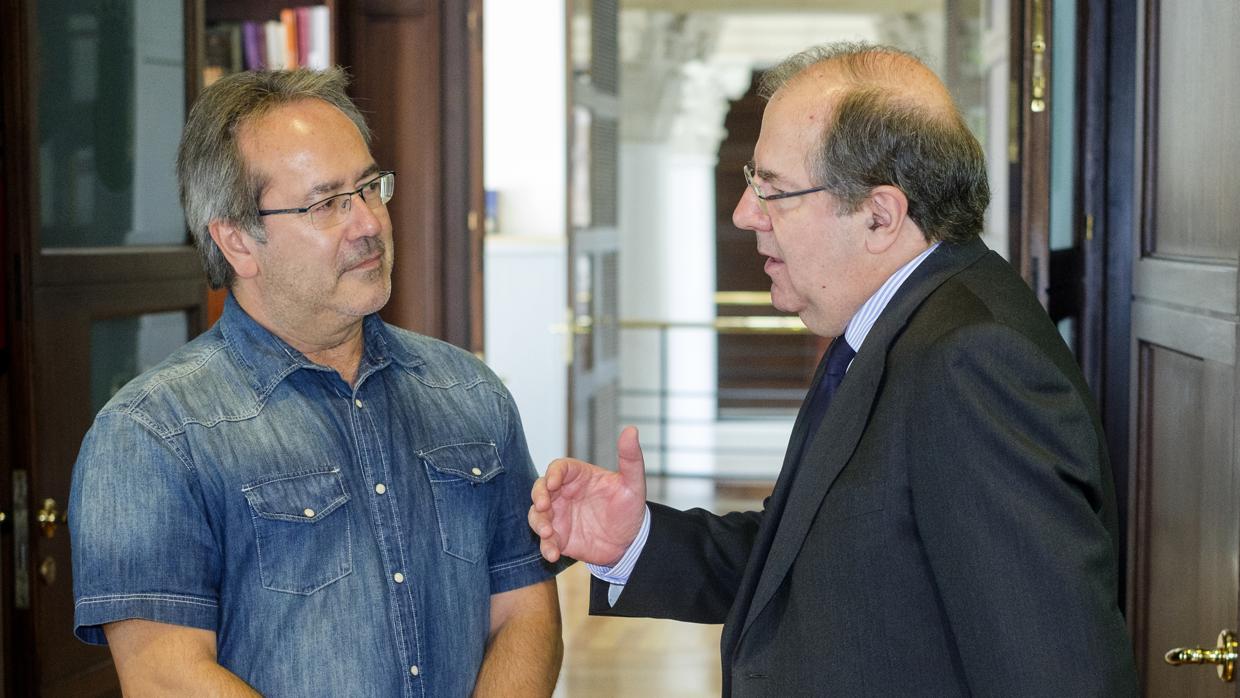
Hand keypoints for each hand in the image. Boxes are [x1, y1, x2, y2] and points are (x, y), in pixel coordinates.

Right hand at [528, 426, 646, 565]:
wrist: (629, 542)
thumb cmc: (629, 508)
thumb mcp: (633, 484)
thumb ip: (631, 458)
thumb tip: (631, 430)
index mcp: (578, 476)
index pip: (559, 468)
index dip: (553, 473)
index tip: (554, 483)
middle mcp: (564, 494)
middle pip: (540, 488)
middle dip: (538, 496)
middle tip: (544, 506)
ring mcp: (558, 515)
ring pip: (537, 514)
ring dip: (538, 523)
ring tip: (547, 533)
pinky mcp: (558, 537)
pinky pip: (545, 541)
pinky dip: (545, 546)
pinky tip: (552, 553)